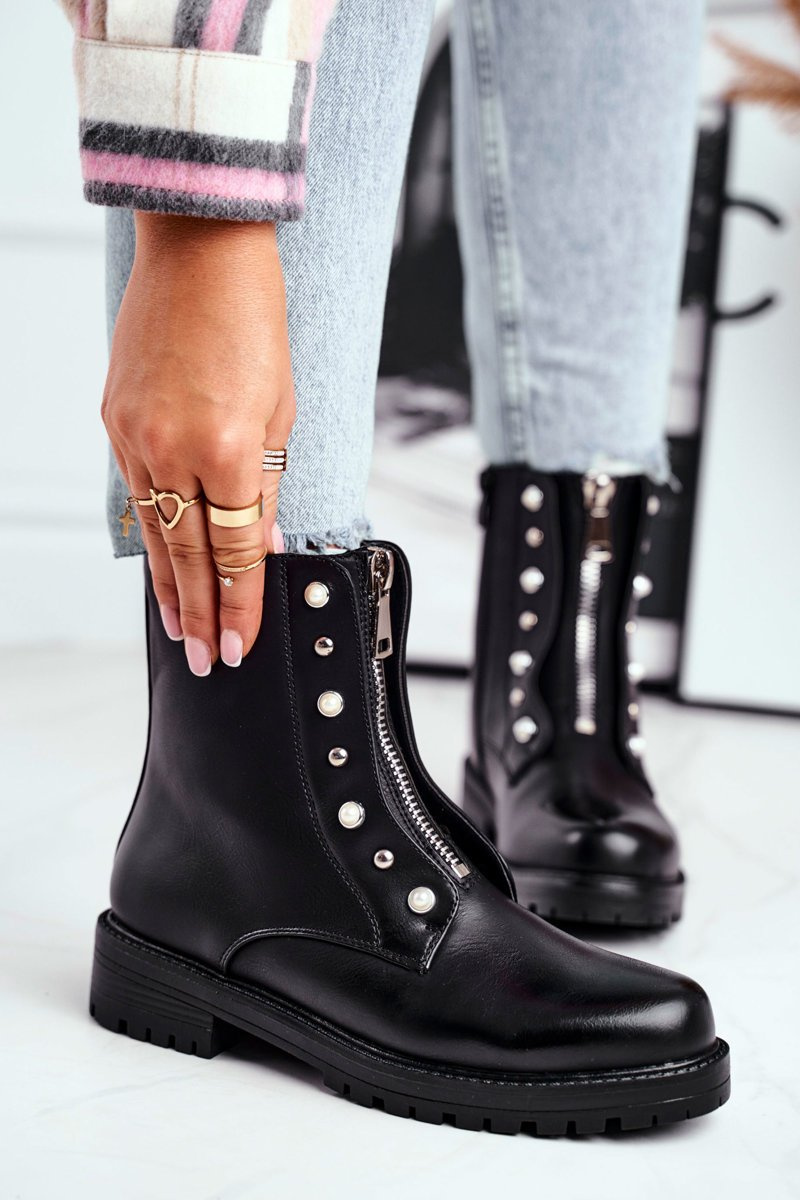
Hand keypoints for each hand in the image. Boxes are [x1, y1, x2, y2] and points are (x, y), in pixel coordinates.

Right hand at [103, 212, 294, 674]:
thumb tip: (263, 538)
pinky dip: (146, 535)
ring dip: (167, 587)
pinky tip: (155, 564)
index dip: (242, 603)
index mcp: (227, 447)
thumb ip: (267, 480)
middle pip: (189, 555)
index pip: (236, 550)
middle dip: (203, 615)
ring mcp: (134, 435)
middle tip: (208, 661)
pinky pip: (133, 494)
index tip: (244, 641)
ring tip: (180, 630)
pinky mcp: (114, 420)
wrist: (198, 252)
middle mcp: (172, 449)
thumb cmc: (252, 322)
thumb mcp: (282, 407)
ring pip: (152, 532)